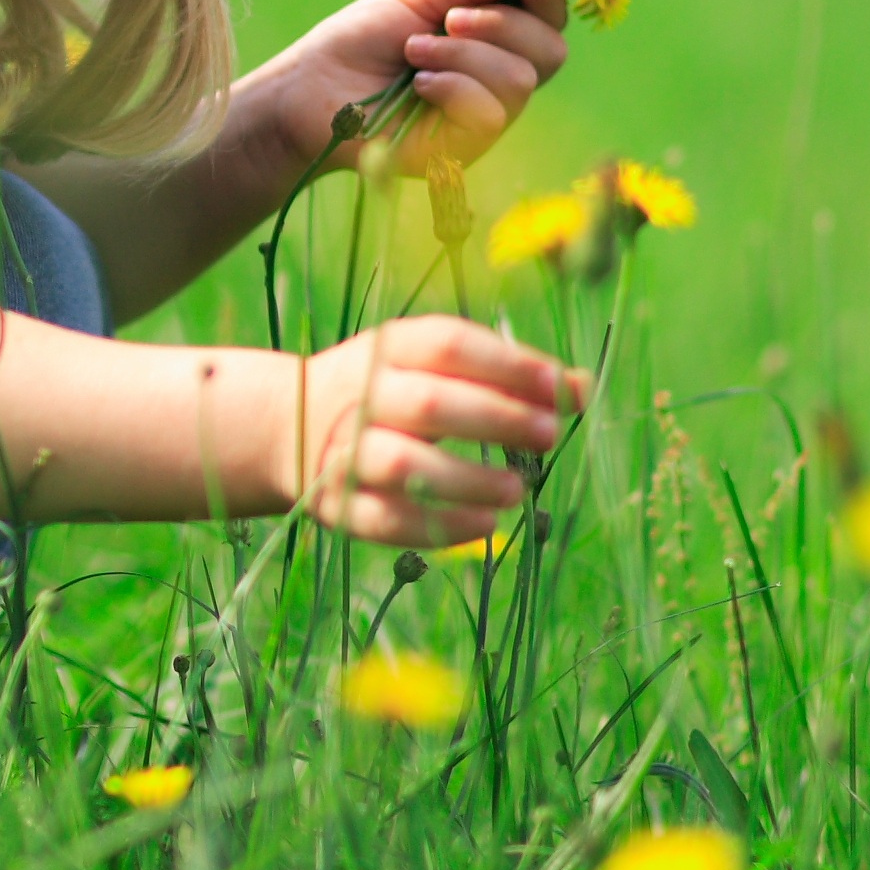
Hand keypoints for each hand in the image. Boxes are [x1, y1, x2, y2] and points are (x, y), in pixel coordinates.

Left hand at [257, 0, 568, 186]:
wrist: (311, 87)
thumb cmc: (362, 37)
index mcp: (495, 34)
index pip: (549, 16)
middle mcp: (500, 76)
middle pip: (550, 49)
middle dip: (503, 24)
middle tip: (449, 19)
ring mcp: (486, 115)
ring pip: (520, 79)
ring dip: (464, 55)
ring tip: (415, 51)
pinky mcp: (465, 149)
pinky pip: (491, 113)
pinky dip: (453, 88)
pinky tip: (417, 84)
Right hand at [268, 316, 584, 545]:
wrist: (286, 425)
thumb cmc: (388, 389)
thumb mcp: (434, 365)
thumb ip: (505, 375)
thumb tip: (582, 388)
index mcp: (388, 347)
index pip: (449, 344)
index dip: (507, 364)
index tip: (560, 385)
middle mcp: (362, 394)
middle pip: (430, 403)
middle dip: (497, 418)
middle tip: (548, 434)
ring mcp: (345, 451)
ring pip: (406, 466)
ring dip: (468, 480)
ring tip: (518, 490)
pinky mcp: (338, 504)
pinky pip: (389, 521)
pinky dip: (441, 526)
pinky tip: (486, 525)